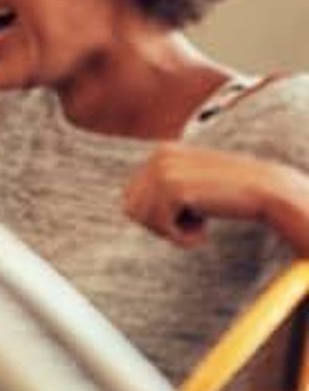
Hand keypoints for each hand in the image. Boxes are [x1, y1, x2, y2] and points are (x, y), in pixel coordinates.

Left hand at [123, 146, 285, 247]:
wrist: (267, 191)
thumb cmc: (230, 193)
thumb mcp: (191, 181)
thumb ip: (162, 187)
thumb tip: (124, 208)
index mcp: (161, 152)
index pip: (131, 197)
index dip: (156, 216)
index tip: (186, 214)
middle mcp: (158, 157)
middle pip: (131, 209)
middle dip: (159, 224)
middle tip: (193, 223)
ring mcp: (165, 170)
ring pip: (143, 219)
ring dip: (171, 232)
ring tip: (200, 226)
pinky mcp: (174, 188)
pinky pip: (161, 227)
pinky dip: (181, 238)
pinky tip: (205, 232)